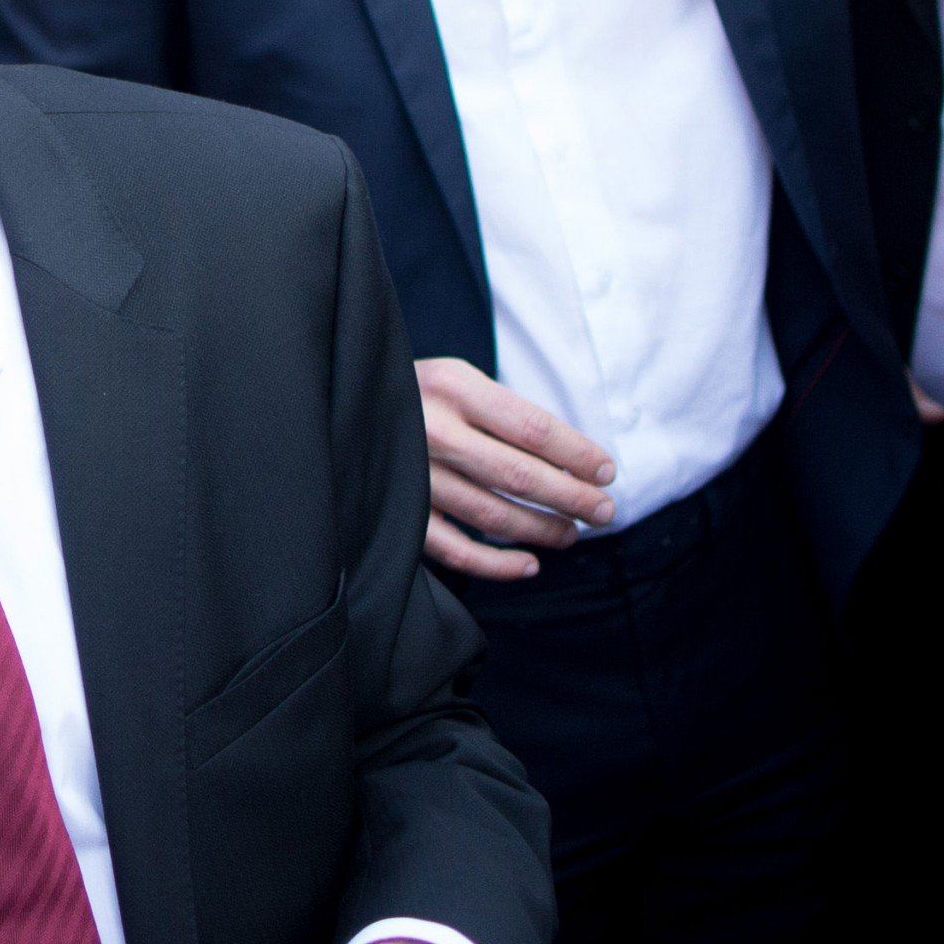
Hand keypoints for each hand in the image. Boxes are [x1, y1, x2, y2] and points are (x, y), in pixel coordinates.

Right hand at [414, 356, 615, 579]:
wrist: (336, 401)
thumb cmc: (412, 394)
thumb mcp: (454, 379)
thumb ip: (501, 412)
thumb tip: (572, 460)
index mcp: (452, 386)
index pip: (534, 428)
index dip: (579, 454)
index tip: (607, 471)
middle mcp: (433, 430)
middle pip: (520, 474)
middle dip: (573, 498)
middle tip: (604, 511)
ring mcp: (413, 475)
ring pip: (494, 514)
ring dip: (543, 530)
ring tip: (572, 534)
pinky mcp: (399, 512)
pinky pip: (457, 550)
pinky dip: (498, 564)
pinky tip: (528, 564)